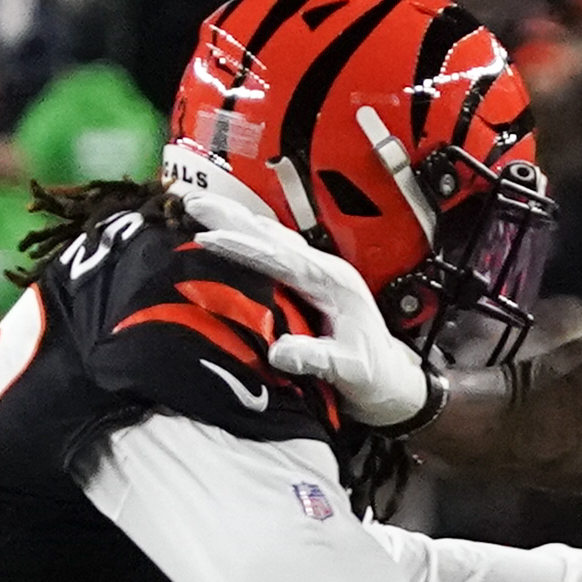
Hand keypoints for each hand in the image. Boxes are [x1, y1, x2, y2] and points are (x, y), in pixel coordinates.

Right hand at [176, 185, 432, 426]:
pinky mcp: (309, 282)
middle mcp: (325, 270)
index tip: (210, 238)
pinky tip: (228, 232)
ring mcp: (317, 273)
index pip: (282, 258)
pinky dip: (249, 240)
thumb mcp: (348, 370)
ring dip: (237, 223)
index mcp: (335, 283)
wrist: (388, 377)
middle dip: (233, 219)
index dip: (245, 247)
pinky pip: (274, 254)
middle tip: (194, 204)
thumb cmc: (370, 373)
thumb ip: (317, 359)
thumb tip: (279, 351)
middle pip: (274, 238)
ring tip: (200, 208)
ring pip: (272, 240)